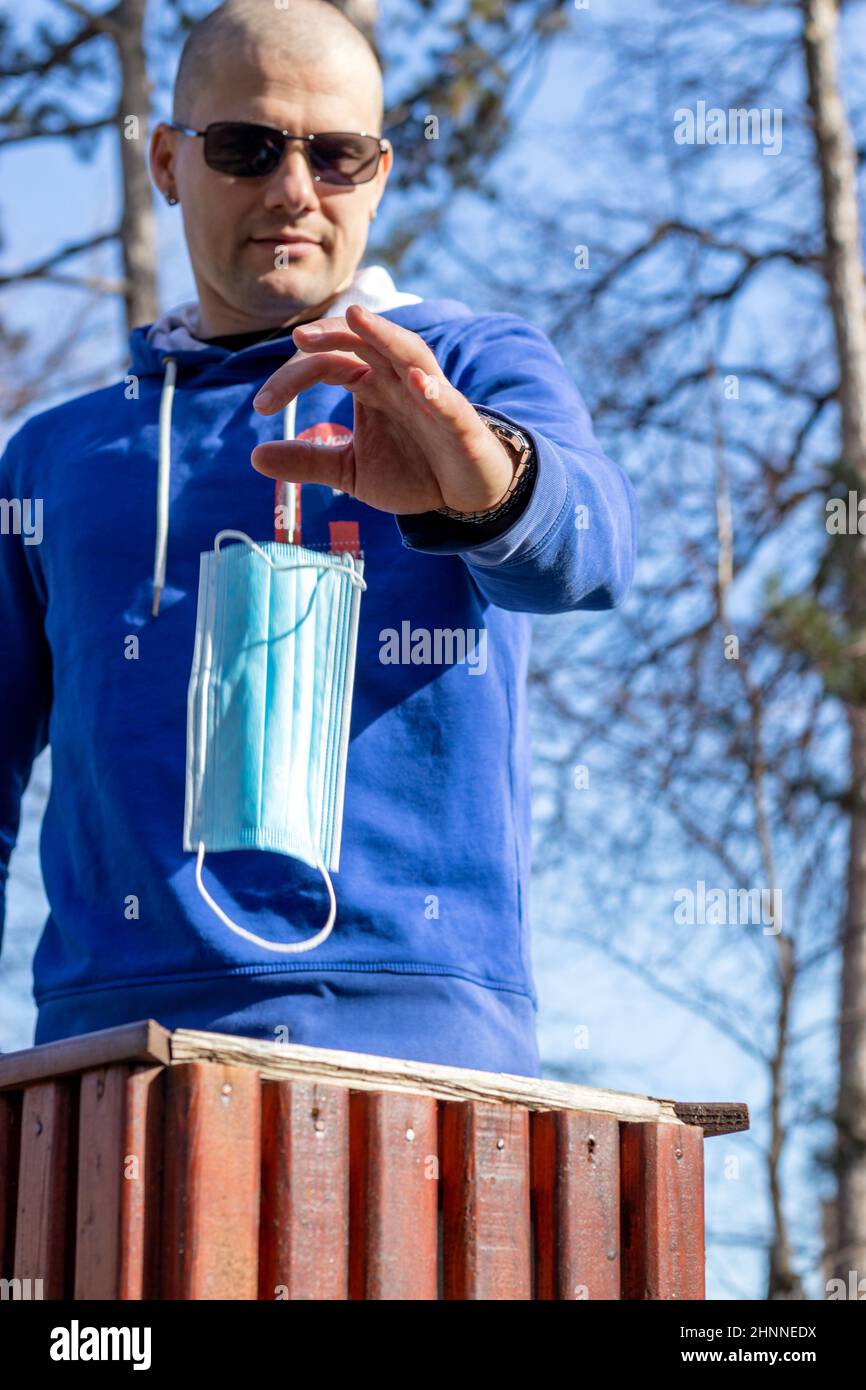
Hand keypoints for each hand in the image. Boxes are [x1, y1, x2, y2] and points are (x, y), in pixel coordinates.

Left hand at [249, 303, 514, 515]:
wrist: (463, 496)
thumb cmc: (412, 472)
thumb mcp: (349, 470)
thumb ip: (308, 460)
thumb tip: (254, 456)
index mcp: (370, 385)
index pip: (326, 363)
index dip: (291, 378)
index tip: (262, 407)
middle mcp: (398, 380)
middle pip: (363, 343)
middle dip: (332, 335)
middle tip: (298, 338)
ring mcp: (431, 395)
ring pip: (408, 352)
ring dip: (385, 333)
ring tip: (358, 317)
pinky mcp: (459, 421)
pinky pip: (447, 400)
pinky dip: (434, 389)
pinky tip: (419, 382)